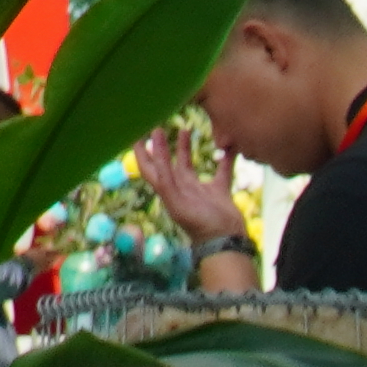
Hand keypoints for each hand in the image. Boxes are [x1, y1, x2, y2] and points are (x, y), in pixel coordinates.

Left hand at [134, 126, 241, 244]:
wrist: (226, 240)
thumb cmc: (200, 225)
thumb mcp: (177, 202)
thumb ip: (166, 179)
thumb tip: (156, 151)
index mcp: (167, 190)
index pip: (148, 167)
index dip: (141, 151)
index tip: (138, 133)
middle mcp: (180, 188)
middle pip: (166, 162)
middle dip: (161, 145)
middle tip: (158, 126)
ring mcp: (199, 190)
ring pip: (189, 163)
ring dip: (185, 147)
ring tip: (185, 130)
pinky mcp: (219, 192)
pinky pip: (221, 171)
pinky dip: (225, 159)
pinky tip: (229, 146)